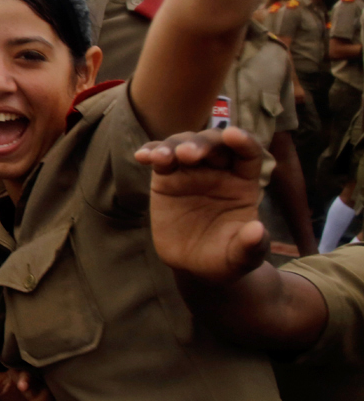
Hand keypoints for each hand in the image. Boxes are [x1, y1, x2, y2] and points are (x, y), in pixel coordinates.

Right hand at [135, 126, 267, 283]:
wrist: (194, 265)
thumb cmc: (225, 257)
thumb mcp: (242, 257)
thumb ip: (251, 246)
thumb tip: (257, 230)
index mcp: (243, 183)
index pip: (248, 154)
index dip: (243, 141)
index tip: (233, 135)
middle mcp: (218, 171)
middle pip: (213, 143)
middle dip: (202, 143)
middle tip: (188, 155)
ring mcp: (191, 172)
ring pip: (183, 144)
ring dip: (174, 146)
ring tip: (163, 158)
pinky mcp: (166, 178)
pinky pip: (159, 158)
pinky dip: (151, 152)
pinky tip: (143, 156)